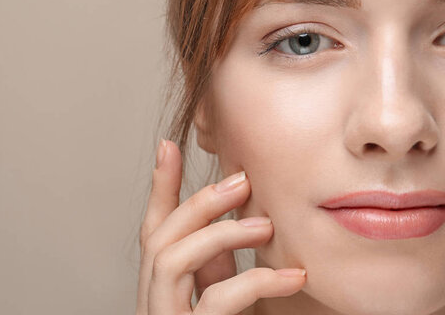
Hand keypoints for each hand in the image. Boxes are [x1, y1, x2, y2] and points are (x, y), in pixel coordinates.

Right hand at [136, 139, 306, 314]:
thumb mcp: (219, 295)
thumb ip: (213, 261)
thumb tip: (225, 211)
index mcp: (161, 288)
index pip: (153, 232)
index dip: (160, 188)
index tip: (168, 145)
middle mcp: (153, 301)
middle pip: (159, 239)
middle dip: (199, 204)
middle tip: (242, 181)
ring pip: (172, 261)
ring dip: (221, 234)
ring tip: (267, 226)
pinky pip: (215, 301)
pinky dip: (255, 281)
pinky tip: (292, 276)